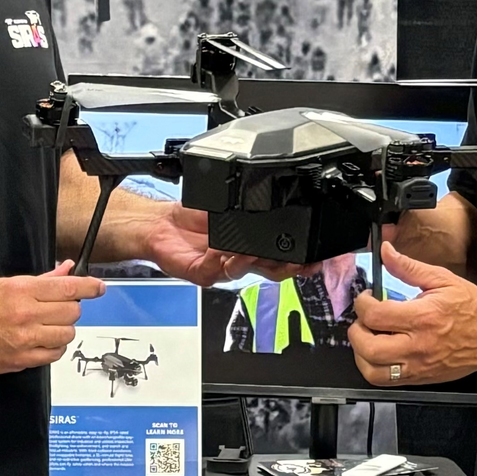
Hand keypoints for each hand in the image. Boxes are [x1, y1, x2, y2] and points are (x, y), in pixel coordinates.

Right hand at [0, 261, 103, 374]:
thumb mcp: (5, 284)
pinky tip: (42, 340)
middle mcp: (25, 315)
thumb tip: (67, 269)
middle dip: (70, 308)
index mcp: (21, 291)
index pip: (68, 288)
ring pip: (67, 334)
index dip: (89, 287)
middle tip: (58, 307)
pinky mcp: (22, 360)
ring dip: (63, 329)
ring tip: (49, 325)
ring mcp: (25, 340)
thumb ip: (41, 279)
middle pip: (71, 312)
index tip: (99, 287)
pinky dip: (54, 347)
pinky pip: (54, 354)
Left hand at [140, 202, 302, 285]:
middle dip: (289, 267)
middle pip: (272, 271)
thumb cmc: (191, 218)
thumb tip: (274, 202)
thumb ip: (249, 212)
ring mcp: (221, 268)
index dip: (301, 260)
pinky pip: (216, 269)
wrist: (159, 225)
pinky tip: (221, 248)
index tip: (316, 256)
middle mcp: (239, 260)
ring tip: (256, 250)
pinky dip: (221, 258)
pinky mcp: (201, 273)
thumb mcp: (227, 209)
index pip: (282, 257)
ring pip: (246, 272)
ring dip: (254, 261)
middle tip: (299, 260)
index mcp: (250, 247)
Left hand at [349, 243, 476, 385]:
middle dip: (356, 330)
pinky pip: (387, 382)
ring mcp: (419, 366)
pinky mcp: (421, 378)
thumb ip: (408, 267)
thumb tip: (386, 253)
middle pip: (368, 347)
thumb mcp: (442, 280)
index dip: (362, 304)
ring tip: (369, 338)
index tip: (367, 299)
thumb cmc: (473, 309)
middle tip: (364, 320)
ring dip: (361, 354)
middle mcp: (418, 346)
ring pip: (373, 371)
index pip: (375, 316)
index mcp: (423, 318)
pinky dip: (375, 369)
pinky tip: (380, 353)